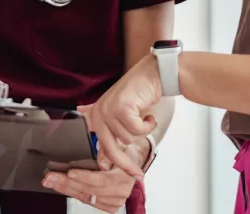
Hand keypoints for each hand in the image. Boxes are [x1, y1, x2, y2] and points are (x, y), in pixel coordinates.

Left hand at [42, 152, 139, 212]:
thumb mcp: (119, 148)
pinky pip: (86, 200)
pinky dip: (72, 193)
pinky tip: (61, 187)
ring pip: (85, 196)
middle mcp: (120, 192)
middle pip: (89, 189)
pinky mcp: (108, 206)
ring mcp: (114, 202)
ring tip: (50, 181)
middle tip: (50, 176)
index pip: (101, 179)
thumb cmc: (124, 155)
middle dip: (66, 182)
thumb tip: (97, 158)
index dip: (84, 176)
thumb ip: (108, 152)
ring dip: (65, 188)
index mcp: (125, 177)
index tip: (69, 172)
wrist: (133, 166)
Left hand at [78, 56, 161, 179]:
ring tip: (145, 118)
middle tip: (138, 174)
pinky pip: (137, 131)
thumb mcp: (120, 113)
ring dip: (142, 131)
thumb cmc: (139, 93)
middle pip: (110, 149)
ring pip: (127, 139)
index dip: (109, 162)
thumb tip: (105, 160)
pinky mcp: (120, 108)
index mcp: (95, 116)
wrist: (153, 74)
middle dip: (126, 164)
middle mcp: (98, 113)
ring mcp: (107, 110)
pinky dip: (147, 125)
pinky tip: (148, 115)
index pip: (98, 145)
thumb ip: (111, 130)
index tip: (120, 174)